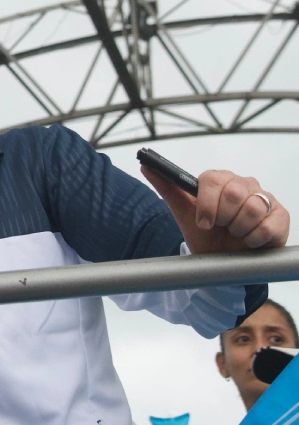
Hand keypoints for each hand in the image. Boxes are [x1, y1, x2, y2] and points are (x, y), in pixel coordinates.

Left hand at [142, 167, 288, 253]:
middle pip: (233, 193)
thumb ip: (167, 188)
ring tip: (234, 234)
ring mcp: (264, 198)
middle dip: (223, 218)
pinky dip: (255, 239)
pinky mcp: (281, 216)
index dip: (207, 204)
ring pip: (253, 209)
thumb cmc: (205, 233)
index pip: (213, 179)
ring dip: (238, 229)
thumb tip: (145, 166)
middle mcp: (243, 184)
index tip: (203, 222)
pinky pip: (269, 226)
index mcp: (220, 179)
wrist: (224, 258)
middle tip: (220, 228)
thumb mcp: (183, 212)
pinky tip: (249, 241)